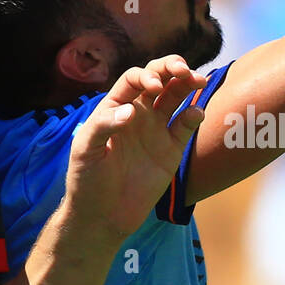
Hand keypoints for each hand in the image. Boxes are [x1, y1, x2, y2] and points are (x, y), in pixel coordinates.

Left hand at [62, 55, 206, 244]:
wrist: (103, 216)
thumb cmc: (86, 180)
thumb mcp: (85, 151)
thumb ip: (103, 127)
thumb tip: (130, 112)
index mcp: (114, 107)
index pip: (133, 79)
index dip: (145, 76)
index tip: (153, 86)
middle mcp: (137, 113)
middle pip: (158, 79)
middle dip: (171, 68)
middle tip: (184, 69)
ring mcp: (156, 130)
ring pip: (176, 97)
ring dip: (187, 84)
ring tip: (198, 79)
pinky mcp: (171, 149)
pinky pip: (186, 125)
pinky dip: (194, 115)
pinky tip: (196, 113)